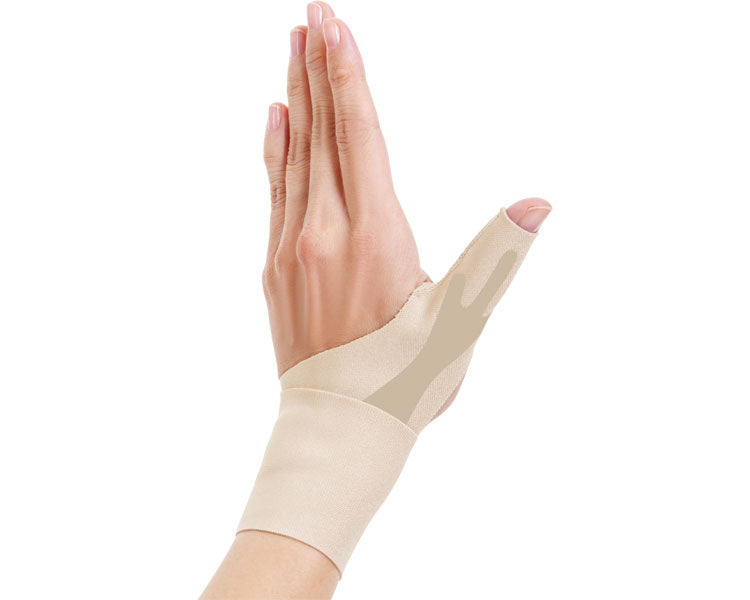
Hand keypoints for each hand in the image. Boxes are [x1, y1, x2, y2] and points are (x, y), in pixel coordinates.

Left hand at [262, 1, 550, 381]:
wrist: (337, 431)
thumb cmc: (406, 383)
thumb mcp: (461, 322)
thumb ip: (494, 254)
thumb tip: (537, 203)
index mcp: (374, 235)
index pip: (360, 136)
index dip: (348, 77)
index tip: (333, 27)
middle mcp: (324, 232)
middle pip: (322, 133)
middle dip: (318, 67)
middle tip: (311, 14)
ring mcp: (291, 249)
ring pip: (294, 156)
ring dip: (295, 97)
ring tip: (293, 49)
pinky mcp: (275, 269)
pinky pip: (275, 192)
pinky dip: (276, 150)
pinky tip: (275, 119)